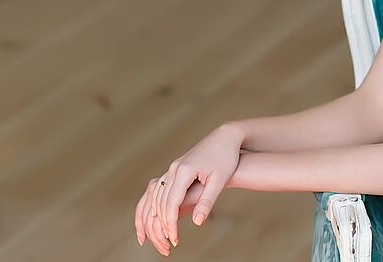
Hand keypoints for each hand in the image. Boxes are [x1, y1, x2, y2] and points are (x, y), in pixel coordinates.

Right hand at [134, 123, 242, 251]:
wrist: (225, 137)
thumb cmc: (226, 158)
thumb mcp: (220, 180)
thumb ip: (207, 201)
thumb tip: (197, 222)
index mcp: (184, 171)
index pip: (171, 203)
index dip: (171, 223)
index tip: (175, 239)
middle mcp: (174, 169)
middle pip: (161, 202)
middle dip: (163, 224)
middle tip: (168, 244)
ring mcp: (173, 168)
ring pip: (156, 196)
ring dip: (156, 216)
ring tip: (163, 235)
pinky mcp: (175, 169)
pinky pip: (160, 190)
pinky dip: (157, 206)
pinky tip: (160, 218)